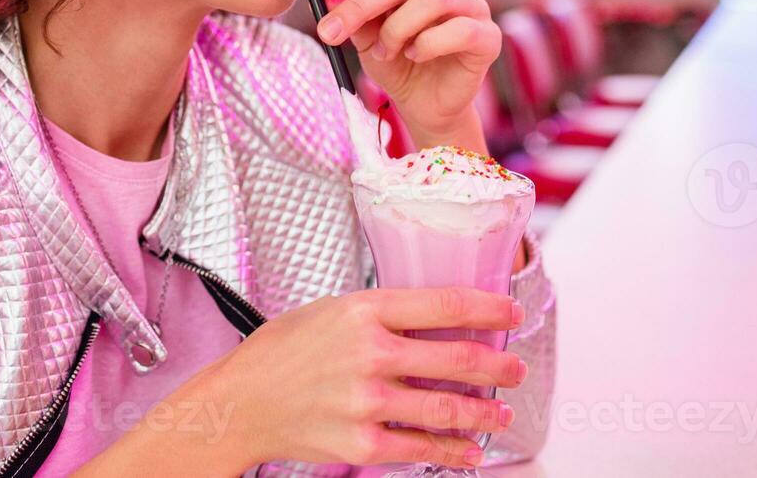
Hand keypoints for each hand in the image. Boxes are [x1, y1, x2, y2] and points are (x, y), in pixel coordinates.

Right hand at [196, 287, 527, 470]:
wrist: (241, 401)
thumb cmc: (282, 351)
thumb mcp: (330, 311)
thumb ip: (381, 314)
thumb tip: (435, 318)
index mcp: (365, 310)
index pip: (445, 304)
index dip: (489, 309)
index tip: (511, 313)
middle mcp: (371, 352)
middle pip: (459, 358)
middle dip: (498, 366)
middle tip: (514, 369)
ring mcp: (368, 400)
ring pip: (448, 407)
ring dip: (484, 411)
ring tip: (501, 411)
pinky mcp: (362, 440)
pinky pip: (421, 448)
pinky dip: (453, 452)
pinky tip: (470, 450)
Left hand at [303, 0, 500, 149]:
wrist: (426, 106)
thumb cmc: (398, 64)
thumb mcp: (366, 39)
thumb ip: (354, 16)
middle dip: (360, 3)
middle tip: (329, 30)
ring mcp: (473, 6)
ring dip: (396, 28)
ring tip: (383, 52)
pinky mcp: (488, 37)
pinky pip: (458, 30)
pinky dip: (428, 43)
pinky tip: (415, 55)